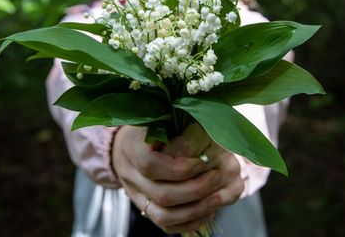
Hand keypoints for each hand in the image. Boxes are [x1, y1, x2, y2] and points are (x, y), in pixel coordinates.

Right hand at [111, 124, 243, 233]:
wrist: (128, 145)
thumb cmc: (151, 127)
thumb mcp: (160, 118)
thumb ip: (176, 127)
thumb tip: (202, 131)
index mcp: (130, 147)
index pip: (150, 164)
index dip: (179, 167)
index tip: (202, 160)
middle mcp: (129, 175)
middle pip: (162, 194)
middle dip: (195, 189)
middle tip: (217, 177)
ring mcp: (135, 196)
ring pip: (164, 216)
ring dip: (195, 209)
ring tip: (217, 197)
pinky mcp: (145, 210)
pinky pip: (167, 225)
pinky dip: (190, 221)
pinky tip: (208, 209)